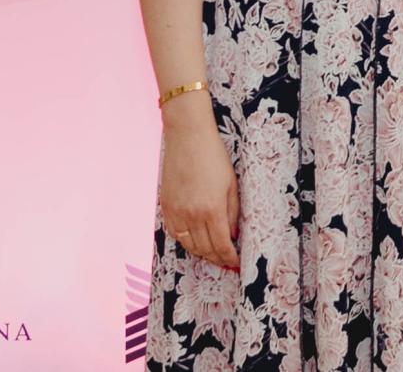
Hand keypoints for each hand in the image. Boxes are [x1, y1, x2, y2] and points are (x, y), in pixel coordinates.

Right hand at [159, 101, 239, 270]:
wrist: (187, 138)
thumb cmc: (214, 157)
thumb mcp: (231, 184)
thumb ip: (232, 212)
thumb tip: (233, 234)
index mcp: (212, 210)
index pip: (222, 245)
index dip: (230, 258)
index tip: (237, 264)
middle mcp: (192, 215)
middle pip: (205, 249)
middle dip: (217, 259)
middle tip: (227, 262)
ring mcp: (176, 212)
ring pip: (188, 245)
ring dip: (201, 253)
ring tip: (212, 254)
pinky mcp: (166, 207)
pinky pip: (174, 233)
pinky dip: (185, 241)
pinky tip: (194, 241)